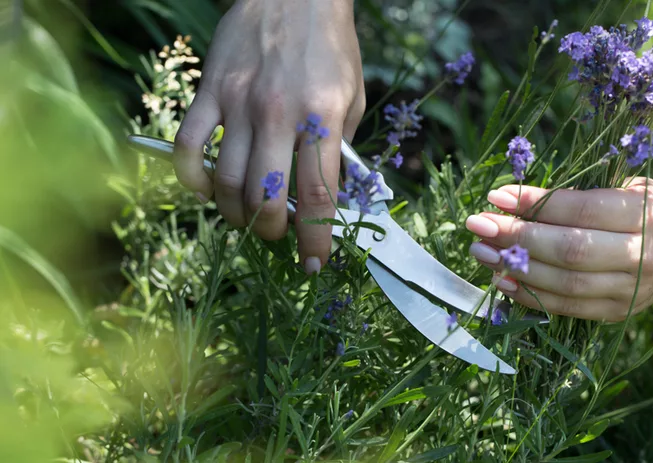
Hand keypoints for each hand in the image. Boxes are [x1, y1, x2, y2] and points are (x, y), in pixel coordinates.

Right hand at [174, 0, 364, 272]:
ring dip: (236, 212)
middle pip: (267, 196)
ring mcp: (240, 102)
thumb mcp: (354, 95)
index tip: (314, 263)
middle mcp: (280, 113)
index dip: (316, 238)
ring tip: (247, 216)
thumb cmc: (330, 46)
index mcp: (323, 116)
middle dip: (273, 230)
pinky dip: (191, 178)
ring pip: (227, 180)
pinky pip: (189, 145)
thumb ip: (340, 146)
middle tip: (277, 232)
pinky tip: (205, 189)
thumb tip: (328, 193)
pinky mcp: (210, 90)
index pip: (318, 195)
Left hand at [465, 178, 652, 321]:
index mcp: (646, 213)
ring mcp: (631, 289)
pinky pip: (566, 307)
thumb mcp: (624, 186)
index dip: (536, 204)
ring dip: (516, 268)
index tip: (497, 196)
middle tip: (478, 225)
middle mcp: (643, 254)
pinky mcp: (617, 313)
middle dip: (517, 237)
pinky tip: (501, 278)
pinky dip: (529, 295)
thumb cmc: (644, 208)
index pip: (582, 209)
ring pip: (565, 284)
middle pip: (570, 250)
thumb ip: (577, 194)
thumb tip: (510, 201)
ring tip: (481, 252)